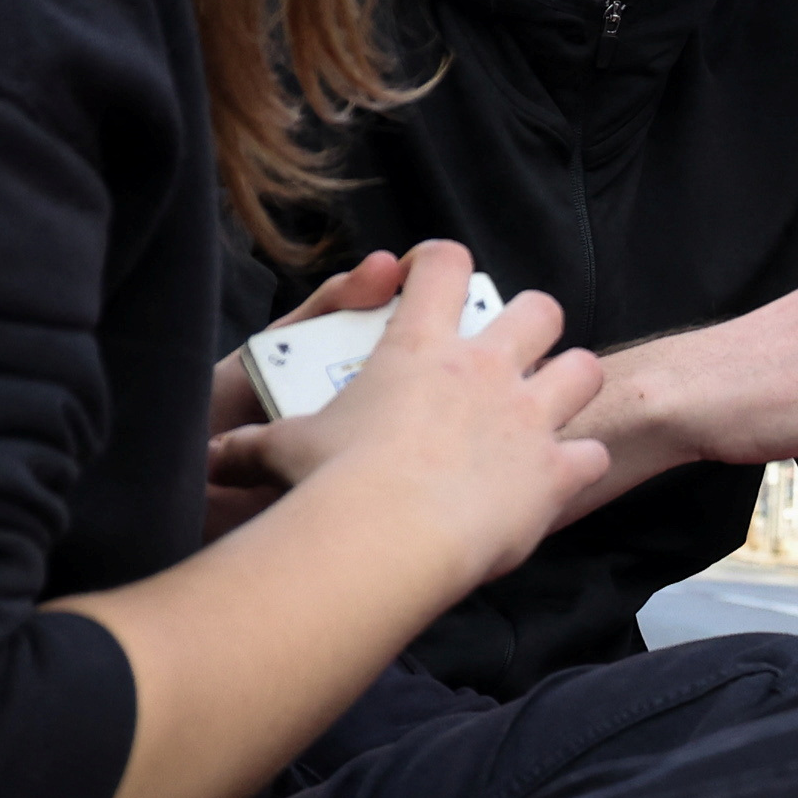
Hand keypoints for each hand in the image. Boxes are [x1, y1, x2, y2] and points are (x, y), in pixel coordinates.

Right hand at [211, 241, 607, 598]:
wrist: (390, 538)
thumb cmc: (334, 486)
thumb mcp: (282, 454)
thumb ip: (249, 447)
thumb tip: (208, 455)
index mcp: (421, 346)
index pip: (442, 265)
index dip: (442, 259)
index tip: (434, 272)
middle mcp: (486, 368)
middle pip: (538, 309)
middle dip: (532, 323)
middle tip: (511, 353)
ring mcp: (528, 416)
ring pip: (583, 370)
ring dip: (571, 385)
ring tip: (550, 408)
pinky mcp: (553, 471)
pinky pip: (589, 455)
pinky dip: (578, 467)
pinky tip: (558, 481)